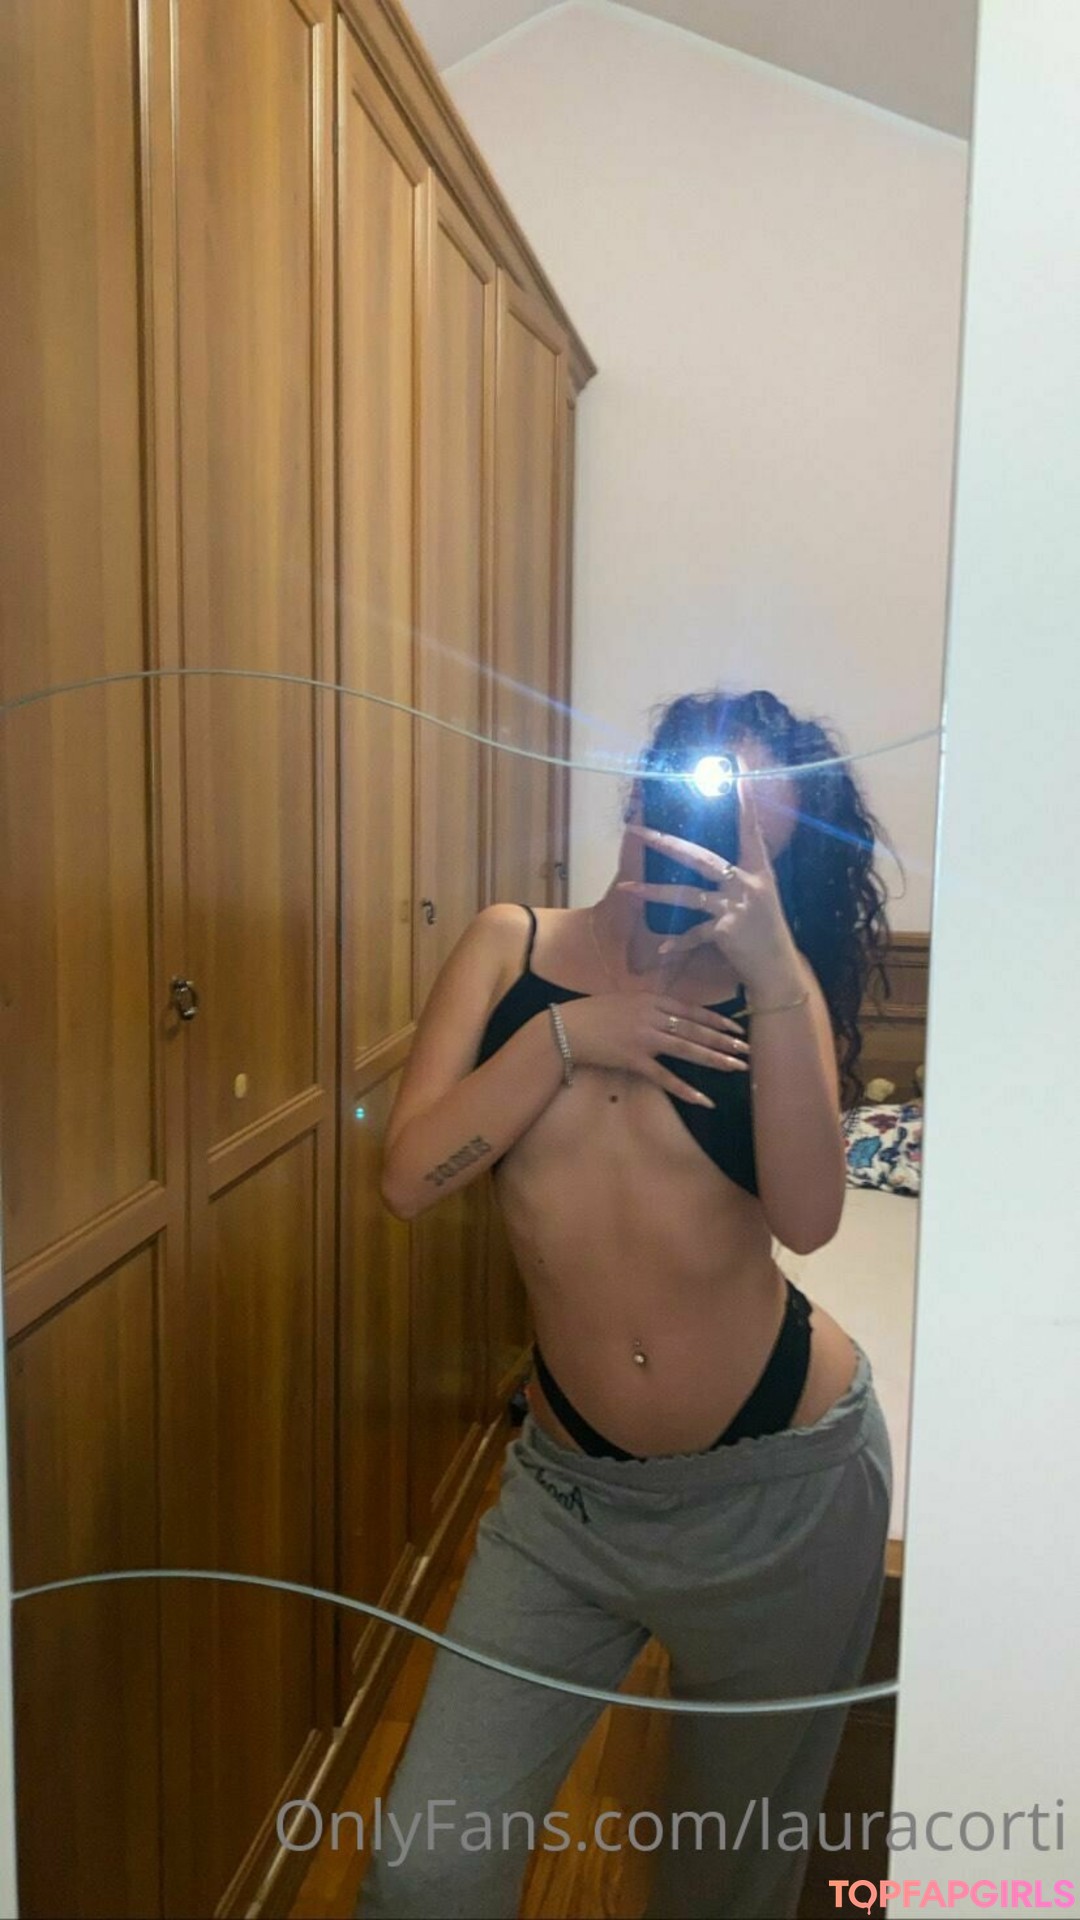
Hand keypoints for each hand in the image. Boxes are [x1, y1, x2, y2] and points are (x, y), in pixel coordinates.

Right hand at [557, 992, 749, 1107]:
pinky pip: (665, 1077)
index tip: (736, 1027)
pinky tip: (703, 1099)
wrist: (564, 1029)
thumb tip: (671, 1014)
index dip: (716, 1020)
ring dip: (714, 1060)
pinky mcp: (634, 1060)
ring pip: (687, 1050)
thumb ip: (649, 1006)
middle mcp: (652, 1017)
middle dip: (724, 1041)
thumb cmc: (591, 1013)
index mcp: (651, 1000)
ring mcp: (644, 1039)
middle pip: (696, 1030)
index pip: (692, 1010)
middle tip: (747, 1050)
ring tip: (736, 1067)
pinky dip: (685, 1089)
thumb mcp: (624, 1001)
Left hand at [620, 764, 802, 998]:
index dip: (745, 800)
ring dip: (653, 892)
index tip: (739, 770)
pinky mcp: (726, 931)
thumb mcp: (763, 897)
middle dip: (664, 842)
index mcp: (759, 870)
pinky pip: (693, 934)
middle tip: (636, 829)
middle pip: (700, 856)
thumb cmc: (768, 933)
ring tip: (626, 888)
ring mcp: (736, 906)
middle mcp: (748, 883)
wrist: (779, 970)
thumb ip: (742, 877)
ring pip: (687, 894)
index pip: (750, 827)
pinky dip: (678, 943)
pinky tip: (661, 950)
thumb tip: (719, 860)